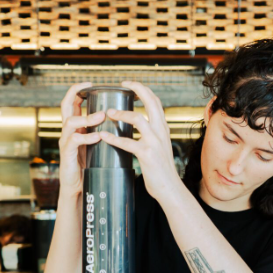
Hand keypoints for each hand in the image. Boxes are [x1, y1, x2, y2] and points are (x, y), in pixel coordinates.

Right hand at [58, 82, 105, 194]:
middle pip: (65, 106)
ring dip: (87, 118)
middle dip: (74, 94)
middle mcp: (68, 131)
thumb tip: (122, 120)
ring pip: (70, 122)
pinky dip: (86, 137)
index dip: (78, 90)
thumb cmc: (88, 164)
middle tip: (89, 89)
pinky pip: (74, 141)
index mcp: (75, 126)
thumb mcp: (96, 143)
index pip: (72, 103)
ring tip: (101, 116)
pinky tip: (97, 137)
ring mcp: (66, 141)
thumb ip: (102, 131)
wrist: (79, 186)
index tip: (90, 83)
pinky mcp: (67, 154)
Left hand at [99, 81, 180, 201]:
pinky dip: (113, 138)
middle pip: (151, 102)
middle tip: (122, 84)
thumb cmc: (161, 170)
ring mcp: (155, 142)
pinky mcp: (146, 154)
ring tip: (108, 112)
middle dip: (137, 89)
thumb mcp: (160, 147)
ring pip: (138, 119)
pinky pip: (127, 143)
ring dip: (121, 113)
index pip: (156, 102)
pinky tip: (103, 135)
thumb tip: (140, 129)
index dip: (144, 90)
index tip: (131, 84)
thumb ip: (152, 136)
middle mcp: (161, 131)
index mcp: (163, 128)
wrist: (170, 188)